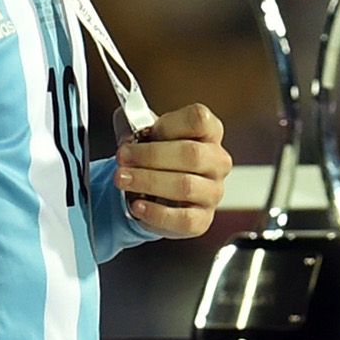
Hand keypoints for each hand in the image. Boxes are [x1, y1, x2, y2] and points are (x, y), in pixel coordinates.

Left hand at [114, 103, 230, 237]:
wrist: (155, 191)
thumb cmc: (156, 156)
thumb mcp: (143, 132)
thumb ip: (133, 124)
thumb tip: (129, 134)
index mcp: (209, 132)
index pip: (199, 119)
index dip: (169, 124)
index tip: (144, 131)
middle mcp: (217, 161)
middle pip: (191, 154)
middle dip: (150, 156)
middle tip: (123, 157)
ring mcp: (213, 191)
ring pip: (185, 186)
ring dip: (148, 181)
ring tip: (123, 179)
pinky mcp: (202, 219)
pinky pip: (183, 219)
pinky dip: (156, 213)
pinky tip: (137, 206)